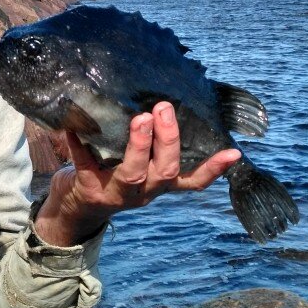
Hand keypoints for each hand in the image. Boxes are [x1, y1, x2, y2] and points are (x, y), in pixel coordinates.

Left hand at [34, 102, 240, 245]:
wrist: (76, 207)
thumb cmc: (112, 173)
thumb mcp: (138, 164)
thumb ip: (151, 146)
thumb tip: (164, 100)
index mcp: (159, 184)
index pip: (192, 181)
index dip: (213, 169)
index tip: (233, 151)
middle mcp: (143, 192)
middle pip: (164, 171)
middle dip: (168, 140)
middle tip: (164, 108)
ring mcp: (116, 194)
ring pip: (133, 174)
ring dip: (139, 145)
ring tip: (140, 118)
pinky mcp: (89, 190)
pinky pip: (86, 165)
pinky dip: (80, 145)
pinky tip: (73, 126)